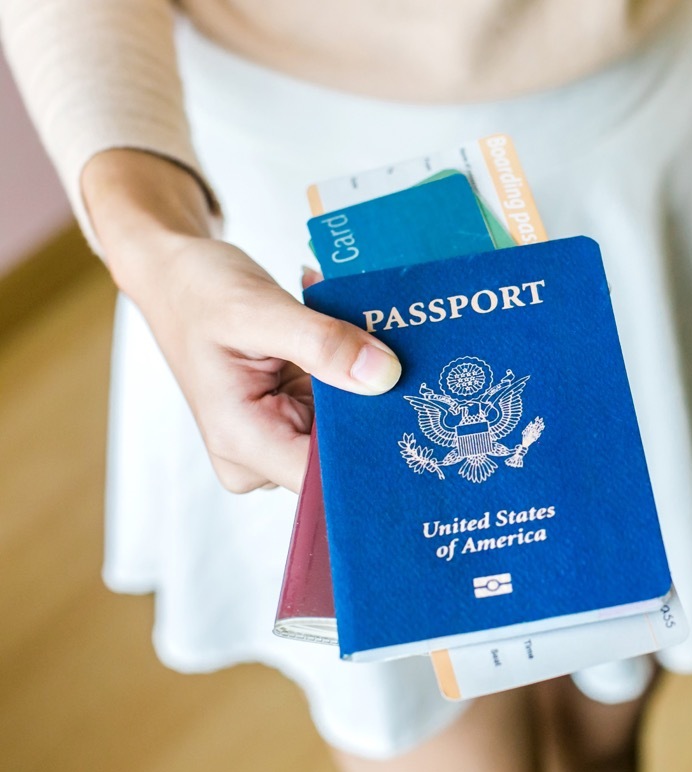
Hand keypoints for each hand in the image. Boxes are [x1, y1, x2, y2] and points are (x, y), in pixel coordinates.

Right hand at [84, 150, 400, 492]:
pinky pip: (341, 404)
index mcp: (242, 442)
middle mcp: (260, 454)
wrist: (177, 275)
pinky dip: (351, 369)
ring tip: (365, 330)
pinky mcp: (293, 415)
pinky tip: (350, 332)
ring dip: (366, 381)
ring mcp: (278, 435)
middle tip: (406, 357)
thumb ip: (322, 344)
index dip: (371, 453)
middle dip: (376, 407)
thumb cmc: (199, 291)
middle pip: (342, 454)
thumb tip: (385, 376)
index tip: (416, 414)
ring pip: (348, 426)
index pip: (324, 479)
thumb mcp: (259, 309)